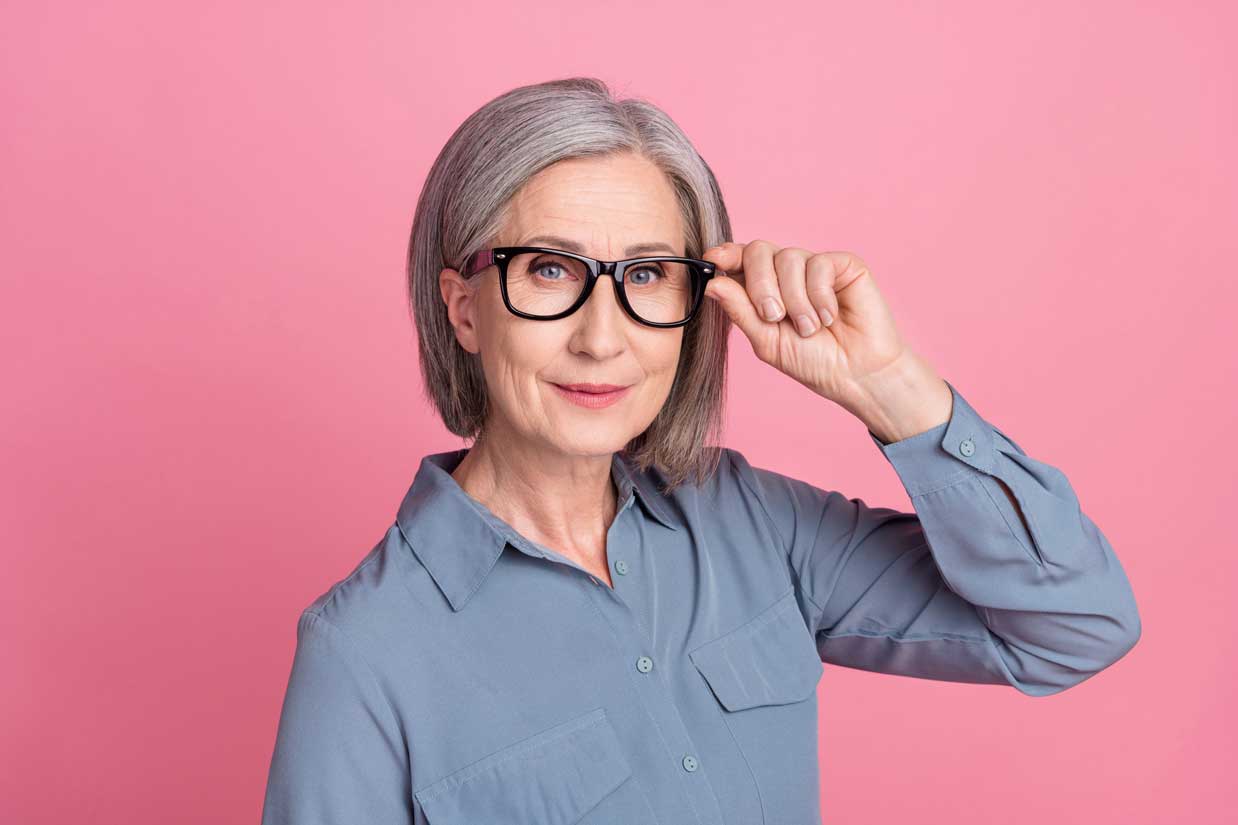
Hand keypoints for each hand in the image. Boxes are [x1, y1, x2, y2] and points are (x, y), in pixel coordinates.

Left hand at [700, 240, 945, 433]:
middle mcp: (787, 272)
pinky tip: (829, 317)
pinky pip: (819, 264)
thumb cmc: (813, 361)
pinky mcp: (844, 265)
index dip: (725, 254)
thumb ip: (740, 311)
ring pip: (788, 258)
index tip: (713, 259)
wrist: (857, 374)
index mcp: (764, 288)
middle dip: (760, 284)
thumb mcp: (767, 341)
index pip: (740, 260)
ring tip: (809, 328)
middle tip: (773, 316)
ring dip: (794, 299)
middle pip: (758, 251)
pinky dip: (819, 295)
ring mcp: (815, 266)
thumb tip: (712, 284)